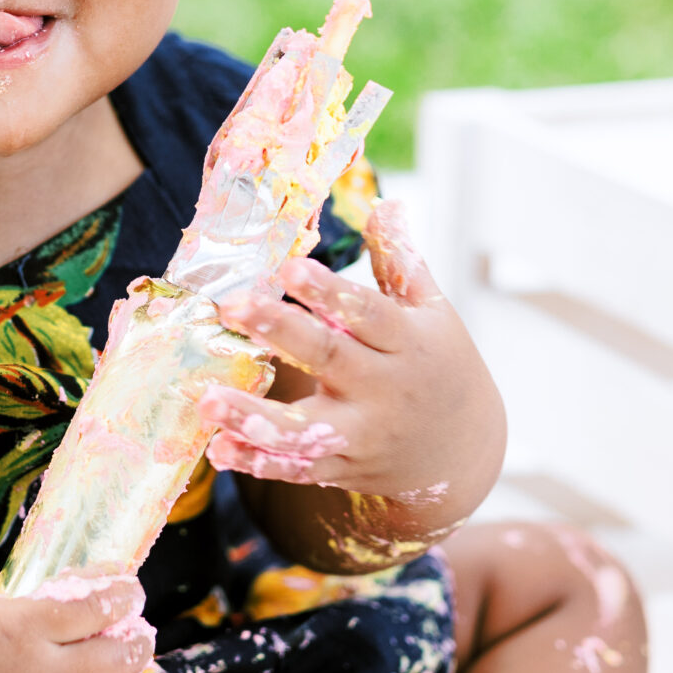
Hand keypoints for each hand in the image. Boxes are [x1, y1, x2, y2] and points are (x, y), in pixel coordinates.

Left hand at [199, 201, 503, 557]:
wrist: (464, 452)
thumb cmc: (440, 366)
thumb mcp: (431, 312)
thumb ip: (400, 261)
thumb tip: (385, 203)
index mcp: (408, 342)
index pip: (368, 313)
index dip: (329, 293)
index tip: (289, 269)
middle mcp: (384, 390)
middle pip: (330, 359)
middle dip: (282, 333)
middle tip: (232, 307)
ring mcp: (362, 435)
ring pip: (306, 429)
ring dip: (254, 417)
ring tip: (207, 400)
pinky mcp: (342, 468)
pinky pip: (296, 469)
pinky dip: (258, 462)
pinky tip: (217, 450)